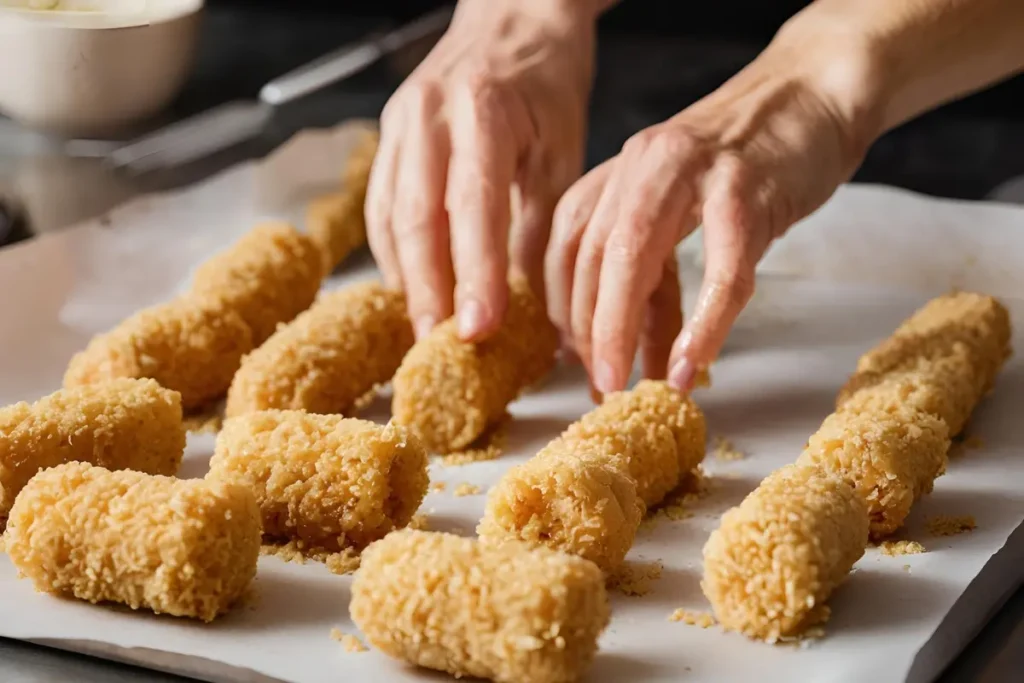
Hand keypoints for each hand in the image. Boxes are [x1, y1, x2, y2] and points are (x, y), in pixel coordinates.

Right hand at [366, 0, 600, 340]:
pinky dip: (393, 252)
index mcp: (481, 110)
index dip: (474, 274)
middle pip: (416, 218)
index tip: (480, 328)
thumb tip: (539, 307)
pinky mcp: (387, 135)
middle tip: (440, 344)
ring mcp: (399, 123)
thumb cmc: (545, 81)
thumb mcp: (560, 151)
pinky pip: (380, 205)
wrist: (512, 16)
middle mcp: (429, 114)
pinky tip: (409, 286)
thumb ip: (540, 226)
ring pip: (390, 215)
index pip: (472, 207)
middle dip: (428, 289)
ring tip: (424, 328)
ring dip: (405, 278)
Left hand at [546, 33, 873, 394]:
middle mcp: (643, 165)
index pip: (568, 243)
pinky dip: (704, 326)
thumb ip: (647, 251)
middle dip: (589, 329)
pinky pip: (722, 271)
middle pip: (592, 256)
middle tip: (600, 382)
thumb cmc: (747, 156)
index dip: (564, 306)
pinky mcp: (750, 190)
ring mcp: (695, 175)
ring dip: (624, 330)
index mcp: (621, 169)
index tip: (574, 354)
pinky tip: (694, 365)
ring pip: (637, 260)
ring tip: (629, 384)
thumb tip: (621, 330)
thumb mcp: (679, 195)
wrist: (815, 89)